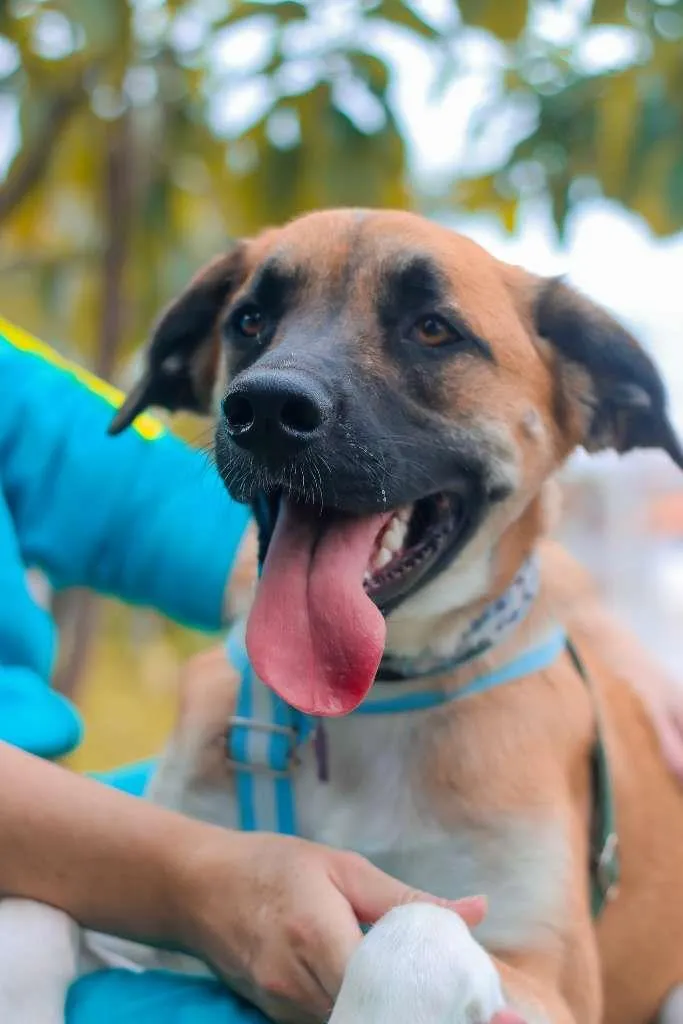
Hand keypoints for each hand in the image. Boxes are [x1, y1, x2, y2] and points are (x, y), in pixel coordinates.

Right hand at [172, 828, 489, 1022]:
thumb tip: (477, 911)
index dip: (441, 1009)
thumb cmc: (273, 866)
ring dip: (406, 1020)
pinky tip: (404, 1007)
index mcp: (319, 939)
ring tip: (455, 1008)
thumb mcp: (342, 868)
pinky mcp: (281, 1018)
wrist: (198, 888)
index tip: (497, 1018)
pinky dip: (375, 1019)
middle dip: (432, 1020)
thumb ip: (407, 899)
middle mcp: (300, 987)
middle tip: (491, 1019)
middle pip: (380, 1023)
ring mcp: (287, 1010)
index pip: (390, 993)